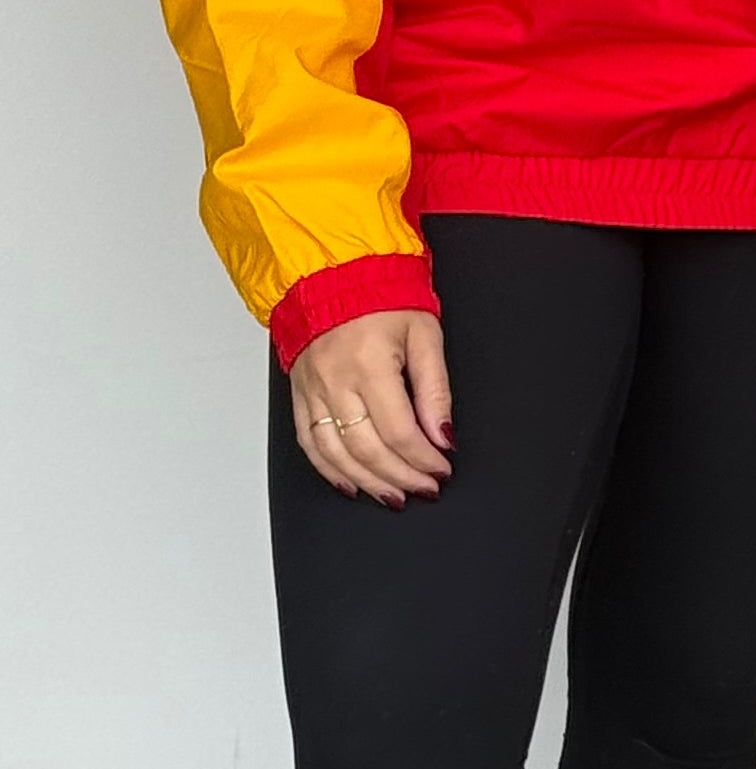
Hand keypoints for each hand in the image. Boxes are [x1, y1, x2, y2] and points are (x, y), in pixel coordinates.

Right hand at [291, 311, 451, 504]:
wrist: (334, 274)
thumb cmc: (383, 298)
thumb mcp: (425, 334)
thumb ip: (435, 389)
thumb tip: (442, 435)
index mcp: (368, 364)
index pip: (399, 431)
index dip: (423, 458)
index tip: (442, 468)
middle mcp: (335, 381)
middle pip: (367, 449)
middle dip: (401, 476)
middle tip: (425, 488)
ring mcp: (312, 390)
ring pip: (336, 454)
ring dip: (368, 481)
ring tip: (395, 495)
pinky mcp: (300, 394)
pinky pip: (309, 443)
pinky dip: (331, 470)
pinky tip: (352, 484)